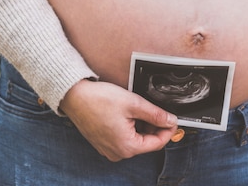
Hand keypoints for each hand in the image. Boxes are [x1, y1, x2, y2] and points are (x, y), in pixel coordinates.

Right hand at [60, 79, 177, 161]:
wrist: (74, 96)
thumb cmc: (100, 99)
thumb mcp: (133, 104)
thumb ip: (155, 114)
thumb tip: (171, 120)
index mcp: (127, 147)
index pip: (158, 143)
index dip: (168, 129)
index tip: (173, 118)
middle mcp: (118, 153)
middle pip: (146, 142)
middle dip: (154, 126)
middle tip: (157, 109)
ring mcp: (109, 149)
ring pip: (135, 139)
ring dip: (142, 125)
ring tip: (139, 108)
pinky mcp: (103, 142)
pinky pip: (123, 138)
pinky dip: (130, 127)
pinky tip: (128, 113)